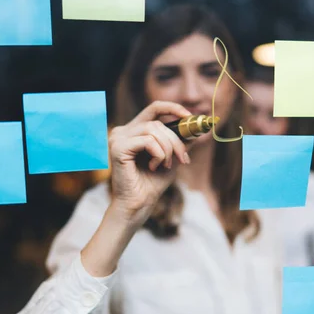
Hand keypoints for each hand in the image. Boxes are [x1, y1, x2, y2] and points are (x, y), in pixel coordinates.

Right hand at [108, 101, 191, 226]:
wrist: (138, 205)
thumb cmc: (152, 184)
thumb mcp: (171, 159)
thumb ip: (180, 142)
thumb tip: (196, 130)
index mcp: (134, 131)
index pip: (154, 109)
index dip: (173, 108)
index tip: (189, 117)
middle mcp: (123, 131)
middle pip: (157, 122)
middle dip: (176, 140)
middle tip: (184, 158)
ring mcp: (118, 138)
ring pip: (154, 130)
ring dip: (168, 149)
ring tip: (166, 165)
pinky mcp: (118, 147)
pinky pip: (147, 140)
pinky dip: (158, 154)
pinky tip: (155, 167)